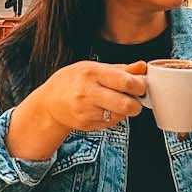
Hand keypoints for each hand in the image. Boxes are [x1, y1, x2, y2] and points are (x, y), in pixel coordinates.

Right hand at [8, 60, 147, 160]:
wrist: (49, 101)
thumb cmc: (74, 80)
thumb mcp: (94, 68)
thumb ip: (120, 69)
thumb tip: (142, 66)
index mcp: (92, 73)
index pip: (125, 81)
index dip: (139, 86)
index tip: (140, 86)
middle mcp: (88, 93)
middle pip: (126, 105)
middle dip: (137, 104)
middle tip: (135, 99)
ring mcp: (86, 111)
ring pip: (120, 116)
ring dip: (125, 111)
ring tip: (117, 103)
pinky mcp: (86, 125)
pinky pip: (110, 123)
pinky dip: (113, 117)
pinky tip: (105, 110)